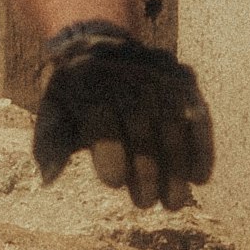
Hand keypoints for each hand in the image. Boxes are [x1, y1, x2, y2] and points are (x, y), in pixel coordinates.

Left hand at [33, 22, 212, 210]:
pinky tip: (200, 179)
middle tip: (145, 204)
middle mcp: (126, 72)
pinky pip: (198, 115)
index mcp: (86, 79)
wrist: (100, 45)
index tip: (114, 184)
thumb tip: (47, 178)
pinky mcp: (184, 81)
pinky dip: (202, 147)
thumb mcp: (54, 111)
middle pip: (140, 126)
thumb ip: (50, 142)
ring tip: (173, 203)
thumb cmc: (74, 95)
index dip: (109, 152)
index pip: (102, 118)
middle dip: (146, 170)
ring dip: (176, 168)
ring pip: (173, 124)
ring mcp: (159, 75)